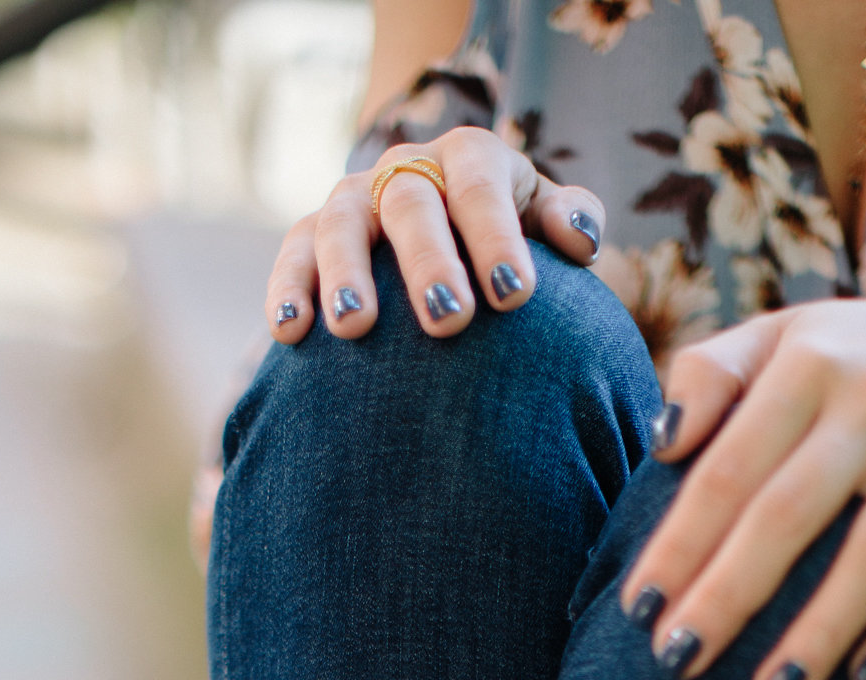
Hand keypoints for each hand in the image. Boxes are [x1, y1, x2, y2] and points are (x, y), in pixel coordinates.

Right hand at [264, 127, 604, 345]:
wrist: (444, 235)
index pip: (481, 186)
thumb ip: (570, 220)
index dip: (496, 236)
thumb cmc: (502, 240)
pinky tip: (290, 333)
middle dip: (428, 261)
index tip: (514, 295)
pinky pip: (293, 256)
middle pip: (411, 205)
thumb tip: (577, 241)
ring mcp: (353, 201)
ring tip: (354, 326)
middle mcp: (406, 170)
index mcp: (469, 159)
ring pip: (341, 226)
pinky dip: (288, 290)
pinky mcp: (310, 236)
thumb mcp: (542, 219)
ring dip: (346, 274)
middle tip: (449, 320)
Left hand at [621, 290, 865, 679]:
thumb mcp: (786, 337)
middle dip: (728, 595)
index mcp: (808, 364)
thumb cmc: (859, 360)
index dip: (679, 542)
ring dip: (822, 630)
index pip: (728, 468)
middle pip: (788, 513)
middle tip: (676, 662)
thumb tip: (661, 443)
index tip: (638, 609)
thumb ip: (712, 374)